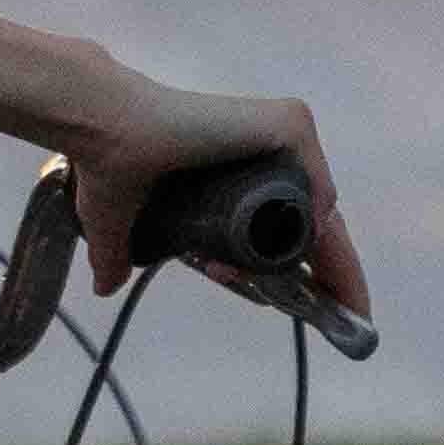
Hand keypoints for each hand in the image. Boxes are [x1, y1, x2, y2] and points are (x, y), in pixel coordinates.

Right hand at [62, 78, 370, 326]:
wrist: (103, 126)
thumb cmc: (109, 162)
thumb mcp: (123, 219)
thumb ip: (118, 253)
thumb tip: (103, 287)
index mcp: (238, 167)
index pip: (292, 224)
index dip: (302, 270)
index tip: (315, 310)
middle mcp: (266, 147)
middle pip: (316, 224)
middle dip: (327, 279)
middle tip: (340, 320)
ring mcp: (280, 134)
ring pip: (317, 214)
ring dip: (311, 264)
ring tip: (290, 302)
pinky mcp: (286, 124)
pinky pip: (320, 189)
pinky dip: (321, 227)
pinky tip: (303, 264)